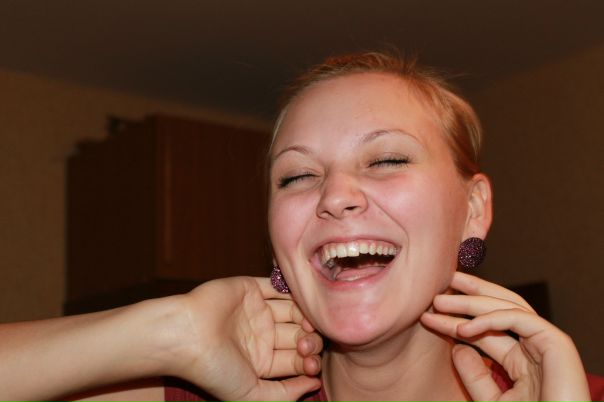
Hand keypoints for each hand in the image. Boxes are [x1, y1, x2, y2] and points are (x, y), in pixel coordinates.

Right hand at [169, 276, 322, 401]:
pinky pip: (278, 285)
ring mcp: (257, 310)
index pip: (297, 360)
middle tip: (306, 344)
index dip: (309, 362)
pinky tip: (300, 300)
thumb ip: (284, 395)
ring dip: (305, 316)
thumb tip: (315, 385)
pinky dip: (292, 290)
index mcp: (261, 360)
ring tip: (307, 323)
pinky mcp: (250, 288)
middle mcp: (261, 335)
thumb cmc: (214, 369)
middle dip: (309, 341)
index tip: (312, 366)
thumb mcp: (251, 396)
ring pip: (293, 310)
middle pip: (298, 334)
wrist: (185, 336)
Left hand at [420, 272, 588, 401]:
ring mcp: (546, 342)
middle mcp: (533, 347)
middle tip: (437, 289)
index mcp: (521, 361)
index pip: (483, 332)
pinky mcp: (556, 343)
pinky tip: (463, 327)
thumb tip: (458, 349)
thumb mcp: (493, 401)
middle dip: (467, 296)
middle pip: (498, 311)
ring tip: (440, 299)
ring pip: (507, 308)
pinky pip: (519, 319)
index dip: (454, 322)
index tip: (427, 317)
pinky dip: (491, 319)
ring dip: (472, 300)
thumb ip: (476, 377)